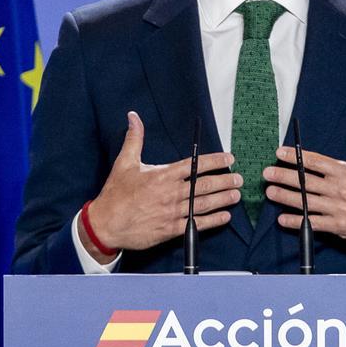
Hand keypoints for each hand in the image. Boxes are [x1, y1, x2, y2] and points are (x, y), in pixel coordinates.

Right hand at [81, 111, 240, 261]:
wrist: (106, 224)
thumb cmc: (116, 194)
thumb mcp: (125, 163)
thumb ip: (134, 139)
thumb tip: (133, 117)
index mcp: (163, 175)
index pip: (195, 165)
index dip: (215, 161)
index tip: (229, 159)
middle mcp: (171, 193)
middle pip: (205, 185)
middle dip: (225, 181)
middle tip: (239, 179)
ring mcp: (172, 212)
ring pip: (204, 204)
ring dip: (223, 199)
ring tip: (236, 195)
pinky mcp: (171, 229)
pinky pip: (197, 224)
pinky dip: (213, 220)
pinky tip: (224, 216)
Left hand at [265, 110, 345, 245]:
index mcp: (345, 171)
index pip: (315, 161)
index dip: (295, 157)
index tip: (279, 153)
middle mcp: (339, 189)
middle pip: (306, 181)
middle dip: (284, 176)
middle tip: (266, 173)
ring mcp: (338, 208)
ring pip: (306, 201)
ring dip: (285, 197)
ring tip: (270, 192)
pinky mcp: (338, 226)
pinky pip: (313, 222)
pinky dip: (297, 221)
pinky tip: (283, 219)